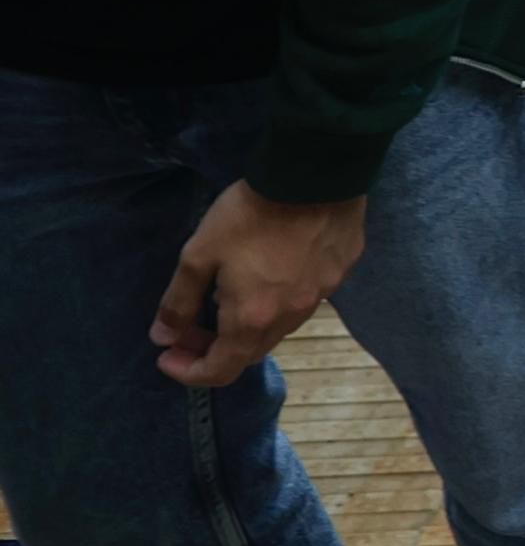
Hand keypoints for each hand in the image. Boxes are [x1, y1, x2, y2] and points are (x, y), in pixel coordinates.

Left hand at [153, 181, 369, 387]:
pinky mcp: (340, 272)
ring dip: (249, 325)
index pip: (220, 371)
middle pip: (250, 353)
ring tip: (231, 294)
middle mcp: (289, 317)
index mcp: (252, 319)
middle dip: (214, 348)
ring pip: (279, 328)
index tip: (166, 354)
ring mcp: (320, 296)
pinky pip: (305, 299)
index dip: (188, 371)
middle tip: (190, 325)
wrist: (317, 174)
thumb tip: (163, 337)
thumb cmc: (250, 216)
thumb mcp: (199, 254)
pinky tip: (274, 269)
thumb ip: (178, 301)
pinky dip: (280, 299)